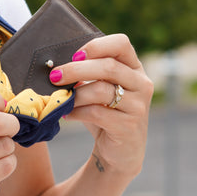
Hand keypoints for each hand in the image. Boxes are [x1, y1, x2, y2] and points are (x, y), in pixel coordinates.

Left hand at [49, 34, 152, 178]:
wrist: (120, 152)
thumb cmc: (105, 113)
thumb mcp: (99, 89)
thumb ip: (87, 74)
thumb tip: (57, 66)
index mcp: (134, 68)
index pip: (122, 44)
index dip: (96, 45)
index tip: (75, 55)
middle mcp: (141, 84)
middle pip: (108, 66)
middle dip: (76, 69)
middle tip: (55, 76)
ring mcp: (138, 105)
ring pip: (101, 90)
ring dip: (75, 94)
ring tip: (61, 99)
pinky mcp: (129, 126)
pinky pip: (96, 113)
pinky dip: (76, 112)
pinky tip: (66, 115)